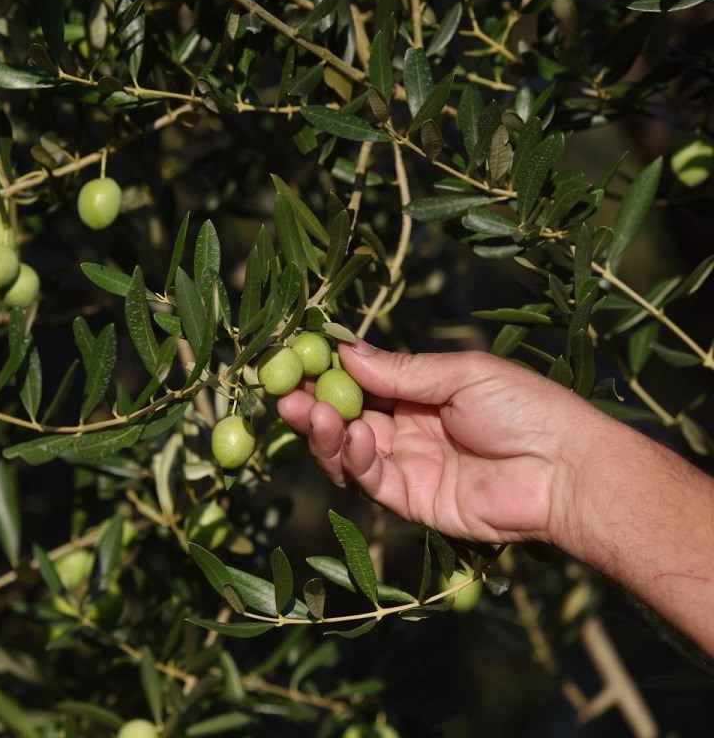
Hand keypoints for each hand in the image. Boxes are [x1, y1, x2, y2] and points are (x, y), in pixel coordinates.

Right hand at [276, 342, 602, 544]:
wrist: (567, 471)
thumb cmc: (527, 409)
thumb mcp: (461, 374)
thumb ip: (401, 371)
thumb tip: (344, 349)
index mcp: (422, 392)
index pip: (362, 381)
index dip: (327, 372)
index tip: (295, 358)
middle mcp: (407, 429)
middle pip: (345, 417)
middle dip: (313, 403)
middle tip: (283, 391)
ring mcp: (407, 465)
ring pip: (347, 450)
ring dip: (324, 431)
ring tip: (309, 410)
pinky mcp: (410, 500)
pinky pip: (368, 480)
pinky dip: (353, 458)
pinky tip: (353, 436)